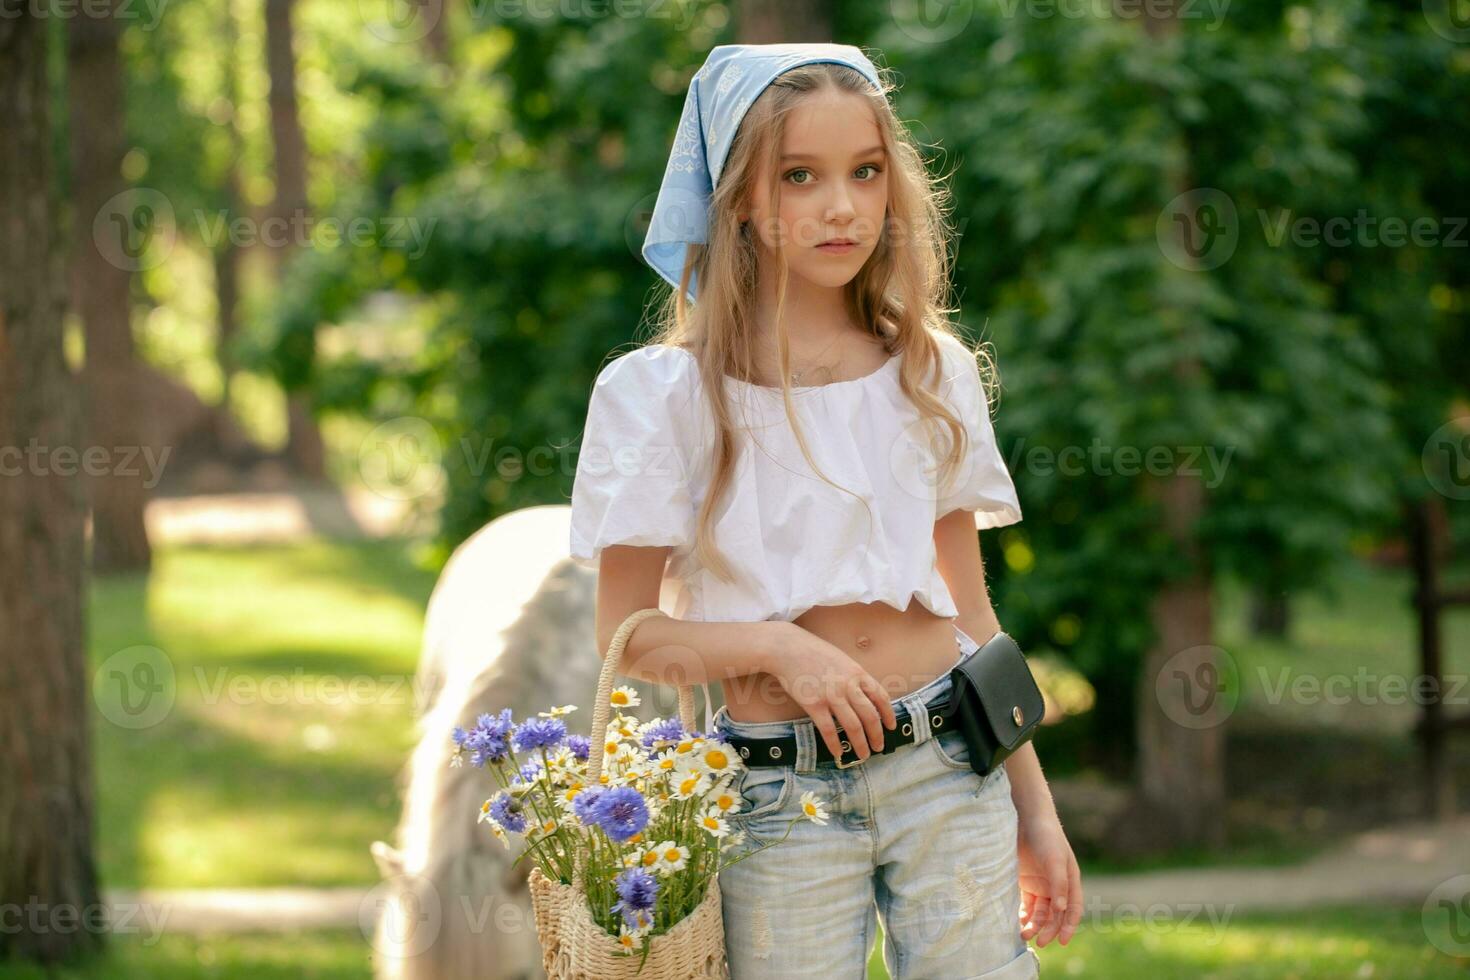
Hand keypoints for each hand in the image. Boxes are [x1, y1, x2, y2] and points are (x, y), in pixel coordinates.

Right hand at [761, 623, 897, 760]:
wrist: (787, 648)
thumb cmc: (812, 651)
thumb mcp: (841, 659)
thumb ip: (853, 676)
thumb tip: (862, 695)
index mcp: (857, 673)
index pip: (881, 697)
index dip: (888, 715)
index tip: (891, 726)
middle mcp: (848, 685)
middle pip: (870, 716)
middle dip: (877, 735)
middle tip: (878, 747)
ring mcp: (831, 695)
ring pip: (853, 726)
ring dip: (861, 744)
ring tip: (863, 755)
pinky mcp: (814, 704)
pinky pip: (828, 730)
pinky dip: (835, 745)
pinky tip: (838, 753)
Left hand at [1016, 808, 1081, 946]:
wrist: (1026, 818)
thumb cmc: (1046, 837)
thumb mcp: (1054, 859)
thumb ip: (1058, 883)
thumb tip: (1061, 908)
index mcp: (1070, 881)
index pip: (1073, 909)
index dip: (1069, 926)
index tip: (1062, 942)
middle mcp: (1057, 885)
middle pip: (1055, 915)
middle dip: (1049, 930)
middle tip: (1039, 942)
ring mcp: (1041, 884)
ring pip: (1040, 912)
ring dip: (1034, 924)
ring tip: (1025, 935)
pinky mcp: (1026, 882)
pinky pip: (1027, 904)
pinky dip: (1024, 915)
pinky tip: (1019, 922)